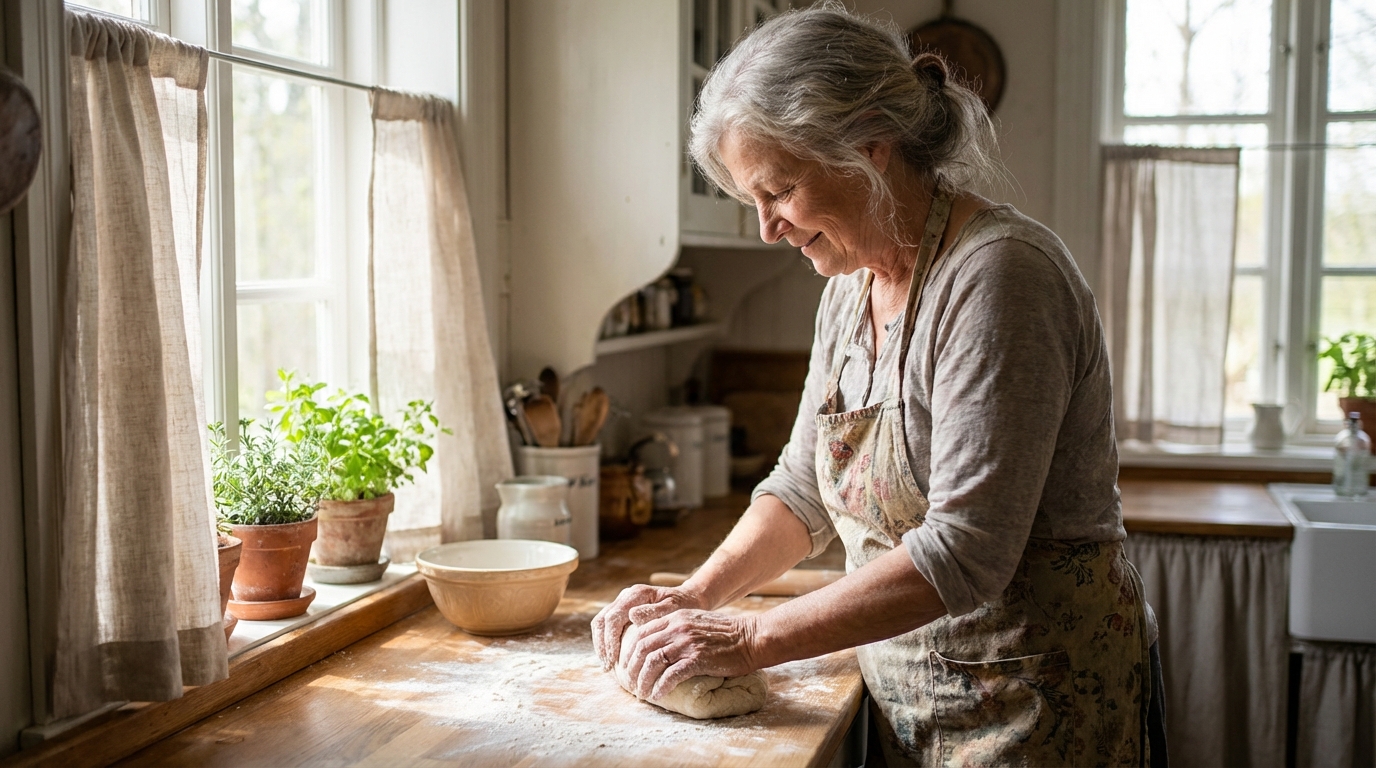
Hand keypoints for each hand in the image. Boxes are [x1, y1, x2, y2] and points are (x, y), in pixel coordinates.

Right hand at [591, 584, 706, 669]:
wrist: (689, 599)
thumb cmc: (685, 606)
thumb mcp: (674, 609)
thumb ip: (655, 612)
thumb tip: (632, 616)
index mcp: (636, 594)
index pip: (613, 618)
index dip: (610, 641)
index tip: (614, 661)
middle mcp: (626, 596)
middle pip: (602, 620)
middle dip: (602, 645)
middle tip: (608, 666)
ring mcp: (624, 603)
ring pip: (601, 623)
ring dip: (601, 645)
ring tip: (607, 665)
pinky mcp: (624, 612)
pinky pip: (608, 627)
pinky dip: (606, 642)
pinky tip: (612, 658)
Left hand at [622, 609, 761, 701]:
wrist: (751, 638)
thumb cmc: (726, 634)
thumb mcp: (696, 622)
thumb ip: (676, 628)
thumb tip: (657, 644)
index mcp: (675, 617)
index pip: (641, 633)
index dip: (630, 652)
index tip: (628, 666)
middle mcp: (677, 628)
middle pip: (642, 647)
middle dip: (632, 668)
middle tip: (631, 683)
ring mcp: (687, 643)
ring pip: (652, 662)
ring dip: (643, 680)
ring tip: (642, 693)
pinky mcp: (698, 659)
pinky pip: (671, 675)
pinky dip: (661, 687)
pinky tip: (658, 695)